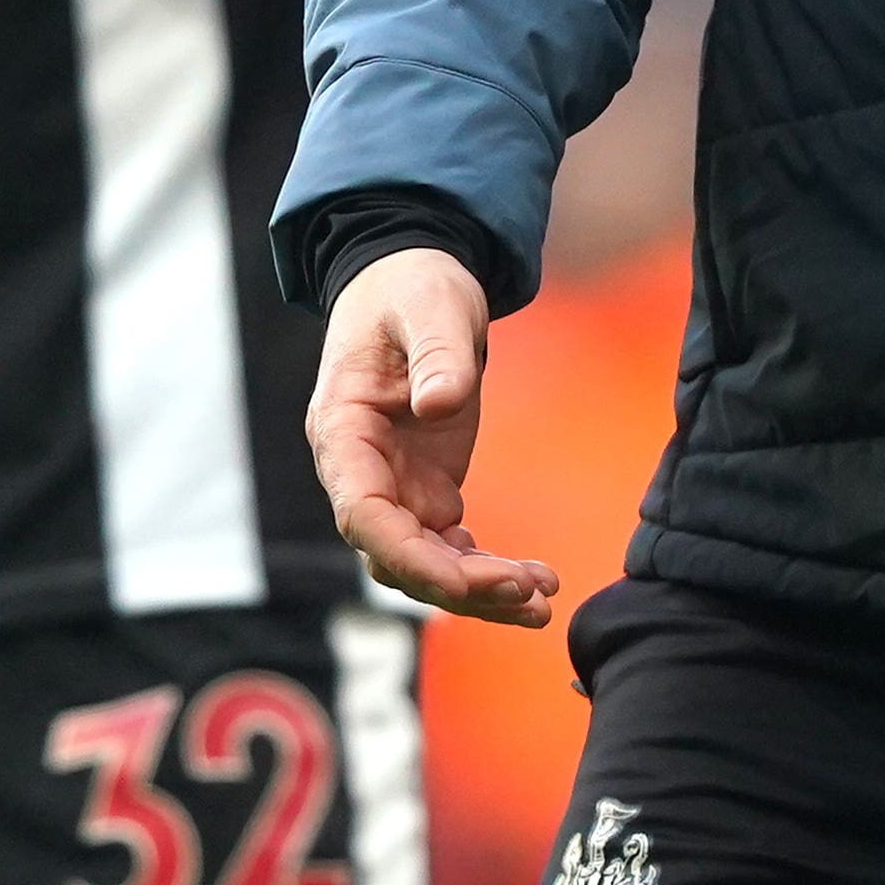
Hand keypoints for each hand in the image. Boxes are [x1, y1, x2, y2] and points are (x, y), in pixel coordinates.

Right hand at [305, 246, 555, 627]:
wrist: (416, 281)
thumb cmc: (413, 287)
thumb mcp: (431, 305)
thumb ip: (436, 352)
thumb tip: (440, 405)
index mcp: (342, 431)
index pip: (362, 516)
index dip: (408, 557)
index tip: (466, 581)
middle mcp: (359, 471)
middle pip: (395, 556)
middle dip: (458, 586)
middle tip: (527, 593)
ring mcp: (393, 487)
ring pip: (424, 566)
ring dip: (479, 592)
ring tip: (542, 602)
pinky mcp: (425, 490)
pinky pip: (450, 550)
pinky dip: (488, 573)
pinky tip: (534, 582)